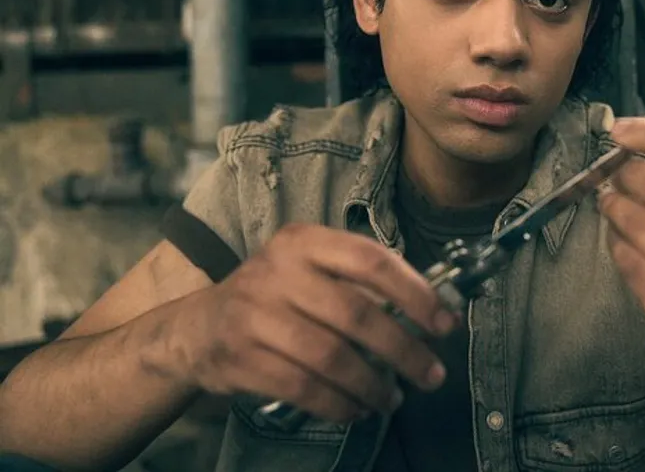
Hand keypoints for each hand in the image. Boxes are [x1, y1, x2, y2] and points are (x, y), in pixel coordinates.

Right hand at [171, 224, 457, 422]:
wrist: (195, 327)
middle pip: (356, 314)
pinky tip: (358, 409)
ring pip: (331, 356)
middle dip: (404, 350)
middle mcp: (277, 271)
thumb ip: (359, 282)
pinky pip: (303, 387)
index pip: (371, 260)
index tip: (444, 324)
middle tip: (431, 375)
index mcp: (303, 241)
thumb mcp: (308, 269)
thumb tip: (429, 312)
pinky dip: (338, 403)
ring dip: (372, 385)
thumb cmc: (273, 296)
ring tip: (394, 398)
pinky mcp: (240, 356)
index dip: (415, 293)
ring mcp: (254, 314)